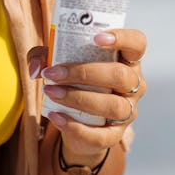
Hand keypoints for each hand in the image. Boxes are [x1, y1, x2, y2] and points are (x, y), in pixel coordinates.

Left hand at [30, 29, 146, 161]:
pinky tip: (55, 116)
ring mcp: (128, 111)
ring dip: (78, 98)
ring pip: (112, 105)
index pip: (136, 43)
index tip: (96, 38)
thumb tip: (37, 67)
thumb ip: (44, 56)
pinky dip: (75, 127)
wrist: (76, 122)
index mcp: (125, 60)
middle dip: (83, 72)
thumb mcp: (60, 63)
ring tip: (51, 92)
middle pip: (120, 75)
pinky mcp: (115, 135)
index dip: (122, 38)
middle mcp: (133, 85)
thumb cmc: (73, 82)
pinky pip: (100, 135)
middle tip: (53, 73)